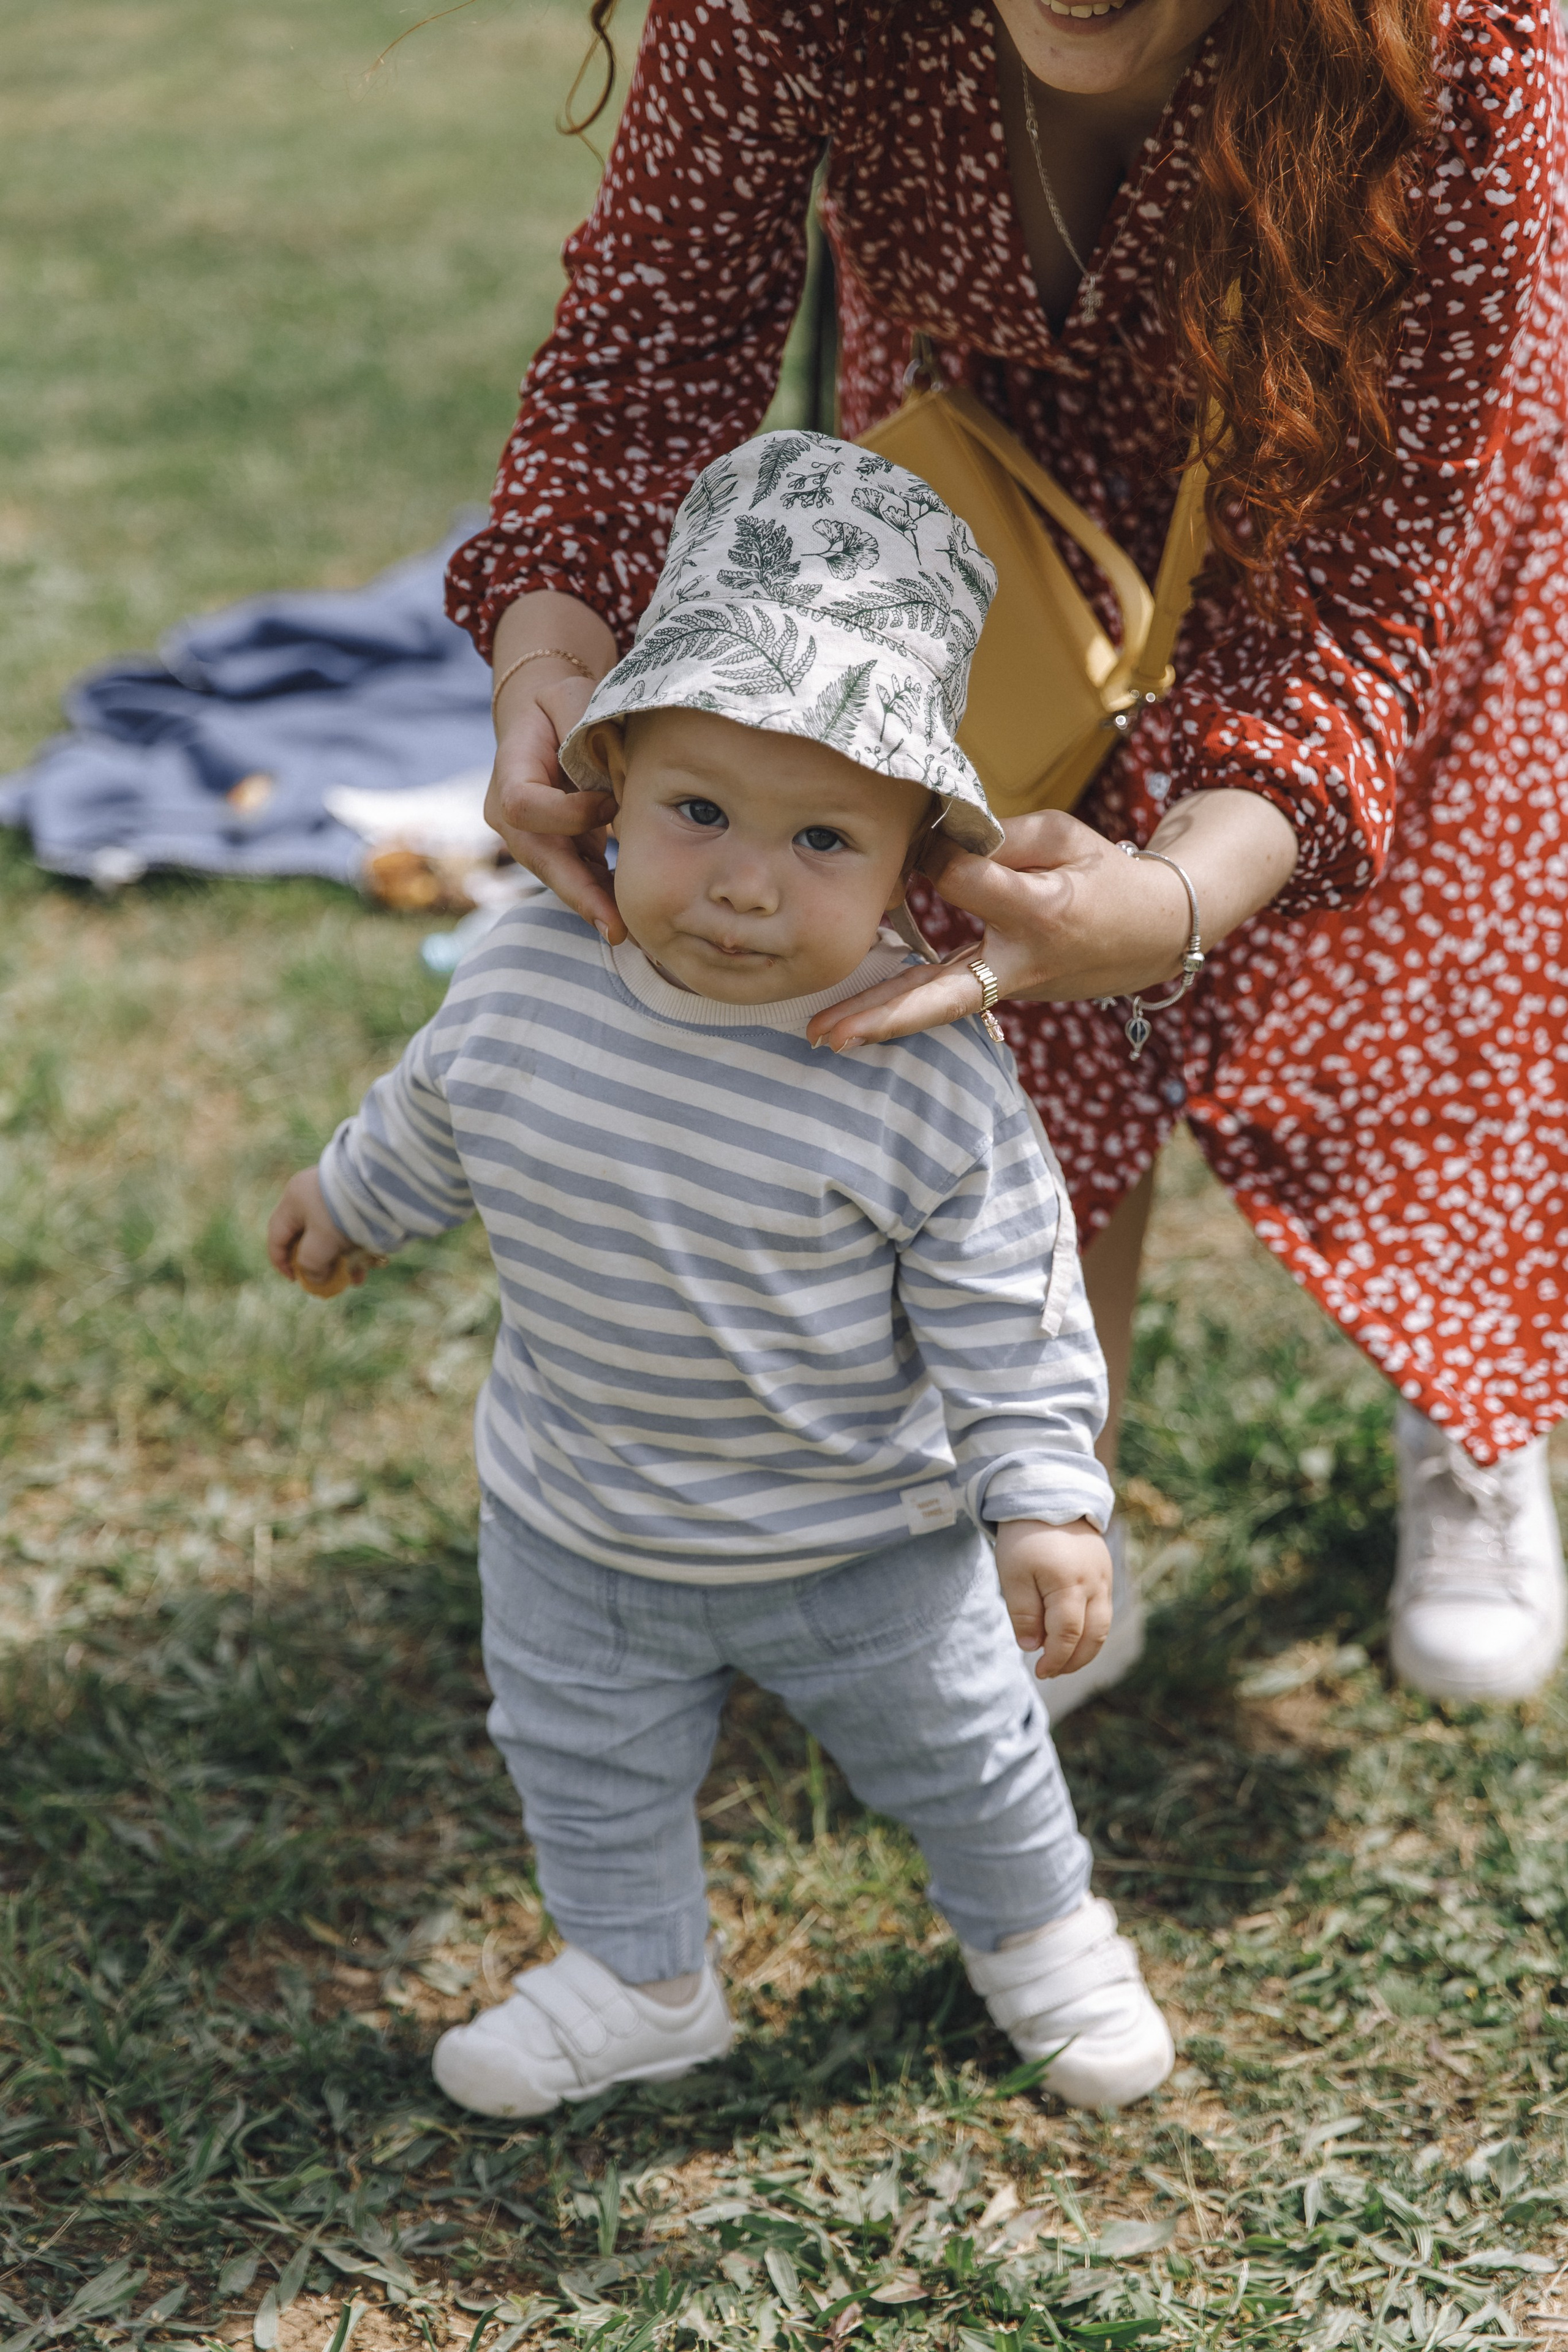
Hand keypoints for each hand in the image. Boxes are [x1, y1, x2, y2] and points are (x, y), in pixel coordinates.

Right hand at [267, 1168, 364, 1296]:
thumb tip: (315, 1279)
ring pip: (331, 1236)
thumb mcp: (320, 1244)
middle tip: (327, 1281)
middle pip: (306, 1238)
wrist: (382, 1187)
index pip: (277, 1236)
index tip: (295, 1281)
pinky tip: (367, 1264)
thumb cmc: (340, 1215)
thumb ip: (311, 1265)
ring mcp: (334, 1196)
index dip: (282, 1262)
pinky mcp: (355, 1199)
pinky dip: (354, 1248)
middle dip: (318, 1264)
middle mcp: (310, 1195)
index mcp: (292, 1201)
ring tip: (354, 1278)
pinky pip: (349, 1229)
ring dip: (340, 1260)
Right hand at [484, 592, 621, 938]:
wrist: (547, 721)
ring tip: (629, 931)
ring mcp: (526, 837)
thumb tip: (615, 782)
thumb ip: (587, 727)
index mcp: (508, 770)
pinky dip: (602, 894)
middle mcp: (506, 813)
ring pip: (557, 876)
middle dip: (578, 891)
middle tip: (615, 925)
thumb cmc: (564, 705)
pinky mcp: (552, 851)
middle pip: (537, 858)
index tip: (611, 804)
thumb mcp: (574, 697)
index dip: (566, 813)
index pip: (524, 805)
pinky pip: (574, 877)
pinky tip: (631, 915)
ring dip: (593, 902)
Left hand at [805, 787, 1297, 1051]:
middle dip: (884, 1013)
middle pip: (945, 993)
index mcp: (1042, 912)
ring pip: (939, 1008)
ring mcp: (1011, 987)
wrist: (1153, 933)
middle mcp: (1022, 962)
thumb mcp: (1063, 836)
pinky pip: (948, 1001)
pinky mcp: (1003, 994)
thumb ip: (1000, 837)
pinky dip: (905, 1008)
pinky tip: (857, 1021)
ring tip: (822, 1037)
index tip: (933, 837)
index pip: (966, 882)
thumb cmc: (1105, 875)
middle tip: (827, 1033)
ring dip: (880, 1023)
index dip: (940, 854)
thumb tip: (937, 838)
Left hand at [995, 1516, 1113, 1679]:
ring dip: (1085, 1650)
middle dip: (1073, 1661)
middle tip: (1050, 1671)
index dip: (1056, 1658)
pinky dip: (1092, 1631)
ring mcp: (1104, 1579)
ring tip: (1062, 1661)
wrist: (1048, 1497)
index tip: (1039, 1670)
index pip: (1068, 1634)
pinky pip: (1105, 1612)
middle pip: (1093, 1636)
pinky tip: (1073, 1637)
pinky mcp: (1106, 1574)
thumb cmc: (1025, 1537)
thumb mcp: (1013, 1574)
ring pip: (1103, 1627)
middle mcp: (1093, 1584)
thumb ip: (1023, 1612)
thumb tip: (1032, 1647)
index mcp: (1068, 1584)